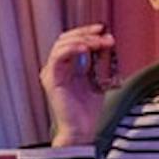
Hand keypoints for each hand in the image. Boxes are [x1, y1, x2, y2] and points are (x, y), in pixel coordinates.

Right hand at [40, 22, 119, 145]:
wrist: (82, 129)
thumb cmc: (88, 110)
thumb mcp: (97, 78)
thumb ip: (98, 61)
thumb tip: (107, 41)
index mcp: (65, 66)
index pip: (72, 41)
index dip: (86, 32)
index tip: (103, 29)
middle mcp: (56, 68)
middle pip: (66, 39)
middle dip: (86, 34)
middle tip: (104, 36)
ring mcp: (51, 73)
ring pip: (62, 44)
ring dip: (82, 40)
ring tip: (99, 42)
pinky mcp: (51, 80)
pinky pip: (58, 57)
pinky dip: (72, 49)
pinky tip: (86, 49)